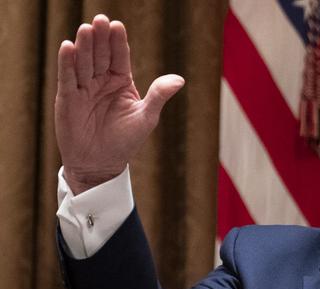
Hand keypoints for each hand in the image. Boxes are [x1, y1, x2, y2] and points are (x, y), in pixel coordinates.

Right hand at [55, 14, 184, 193]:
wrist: (101, 164)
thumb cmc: (125, 141)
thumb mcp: (146, 118)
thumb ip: (158, 96)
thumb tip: (180, 80)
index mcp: (121, 81)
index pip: (119, 56)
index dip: (118, 42)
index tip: (118, 26)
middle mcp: (101, 80)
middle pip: (100, 54)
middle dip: (100, 38)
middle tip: (99, 20)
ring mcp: (84, 88)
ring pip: (84, 62)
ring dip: (84, 46)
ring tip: (86, 29)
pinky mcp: (68, 98)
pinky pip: (68, 77)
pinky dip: (68, 63)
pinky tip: (68, 47)